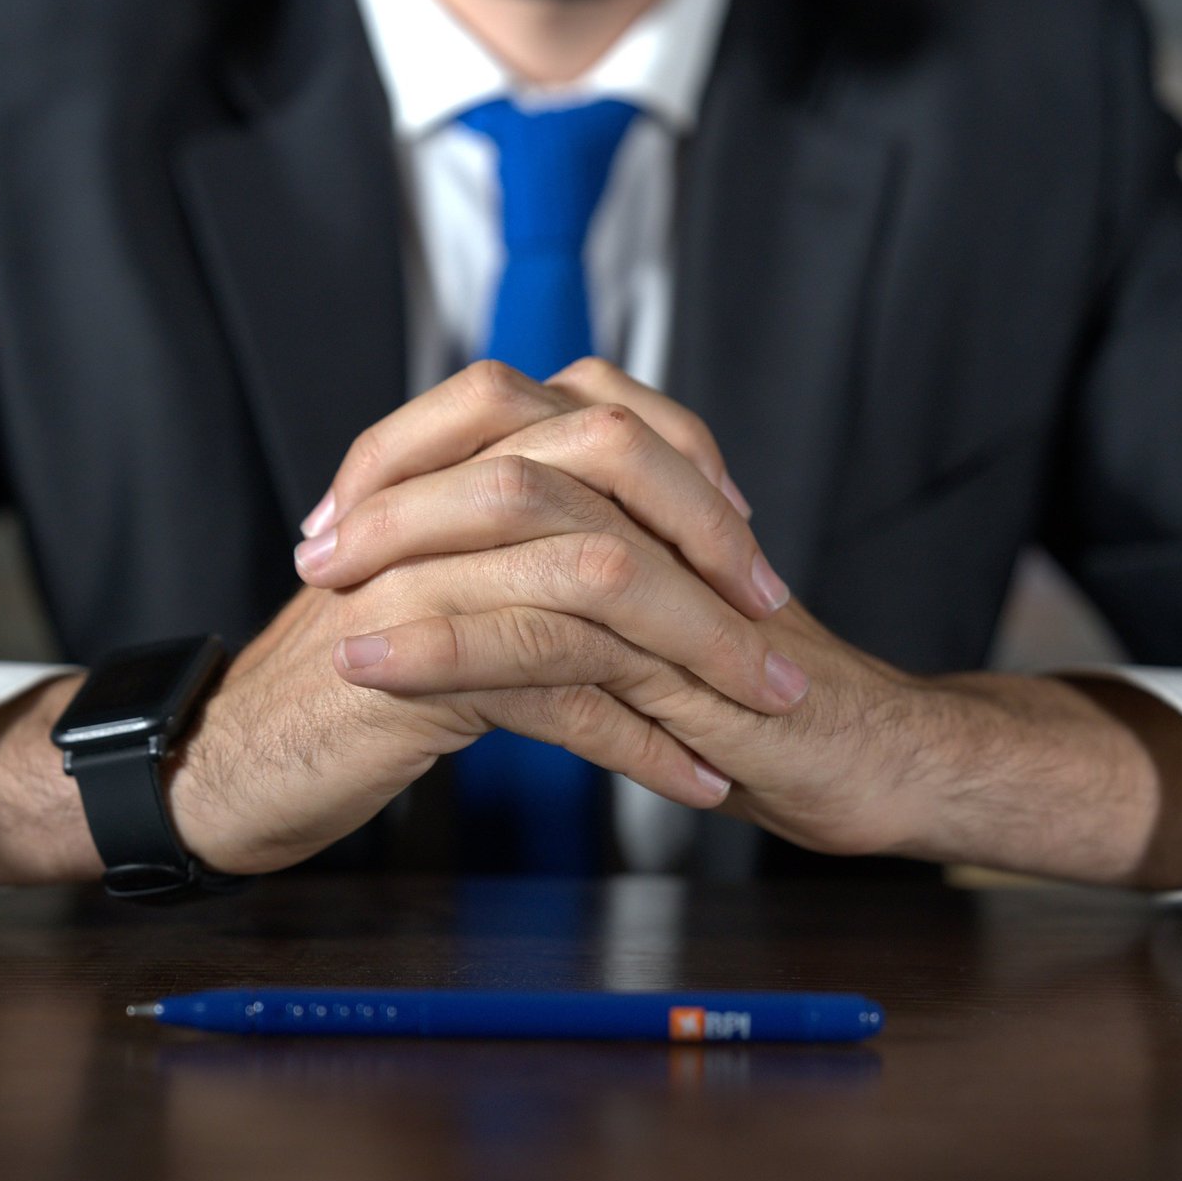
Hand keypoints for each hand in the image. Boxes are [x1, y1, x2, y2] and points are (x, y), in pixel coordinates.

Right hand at [0, 360, 802, 884]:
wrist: (225, 762)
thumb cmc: (340, 683)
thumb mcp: (432, 586)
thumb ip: (509, 540)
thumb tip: (627, 527)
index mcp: (442, 465)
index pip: (593, 415)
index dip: (684, 466)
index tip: (744, 539)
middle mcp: (433, 500)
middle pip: (605, 476)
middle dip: (710, 548)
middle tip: (775, 622)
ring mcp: (421, 576)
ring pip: (594, 584)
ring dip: (699, 654)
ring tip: (766, 710)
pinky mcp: (412, 666)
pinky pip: (556, 690)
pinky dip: (640, 742)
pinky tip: (695, 781)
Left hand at [313, 361, 1181, 889]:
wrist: (867, 759)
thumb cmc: (755, 701)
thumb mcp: (648, 631)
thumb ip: (577, 587)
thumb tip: (472, 572)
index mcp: (648, 490)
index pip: (514, 420)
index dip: (413, 454)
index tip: (337, 514)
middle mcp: (660, 510)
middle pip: (508, 446)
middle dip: (396, 489)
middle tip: (314, 547)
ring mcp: (675, 574)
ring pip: (524, 524)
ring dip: (408, 554)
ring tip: (323, 595)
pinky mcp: (684, 653)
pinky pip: (553, 632)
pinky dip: (450, 646)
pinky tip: (377, 668)